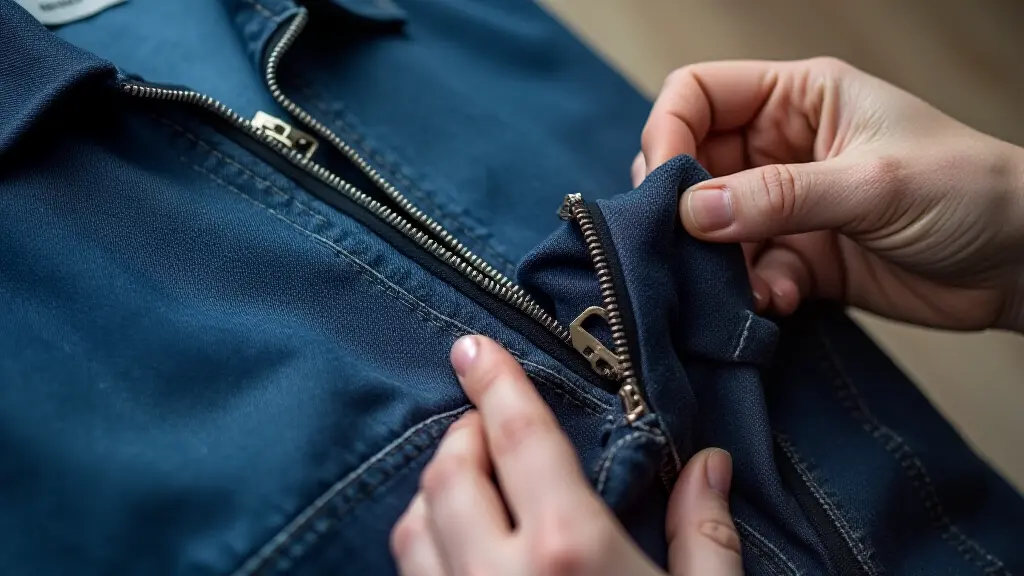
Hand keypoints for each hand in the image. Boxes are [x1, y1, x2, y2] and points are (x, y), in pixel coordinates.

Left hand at [390, 335, 743, 574]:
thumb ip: (705, 536)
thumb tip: (709, 467)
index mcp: (570, 551)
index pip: (520, 439)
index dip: (496, 385)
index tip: (473, 349)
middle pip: (450, 474)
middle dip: (465, 435)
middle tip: (490, 428)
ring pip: (412, 527)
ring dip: (436, 491)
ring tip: (474, 483)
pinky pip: (410, 574)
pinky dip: (426, 541)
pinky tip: (462, 545)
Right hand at [635, 58, 1023, 331]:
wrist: (1023, 267)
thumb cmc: (971, 192)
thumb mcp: (873, 183)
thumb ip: (780, 197)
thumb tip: (694, 211)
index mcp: (797, 98)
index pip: (698, 94)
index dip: (668, 132)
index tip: (663, 185)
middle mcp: (780, 147)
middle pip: (691, 164)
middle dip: (684, 207)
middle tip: (690, 244)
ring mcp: (785, 205)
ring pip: (710, 227)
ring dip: (716, 261)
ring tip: (744, 284)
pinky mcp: (796, 257)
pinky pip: (744, 272)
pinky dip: (750, 291)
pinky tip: (780, 301)